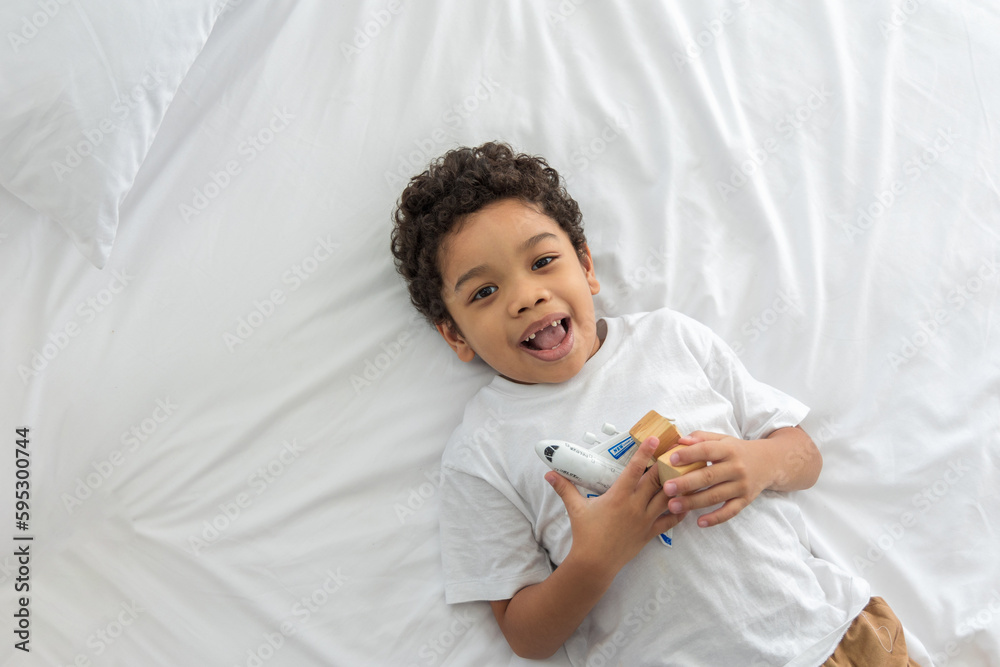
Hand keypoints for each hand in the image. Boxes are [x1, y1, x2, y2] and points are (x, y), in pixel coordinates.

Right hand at [545, 437, 686, 574]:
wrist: (595, 563)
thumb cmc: (585, 534)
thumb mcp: (575, 508)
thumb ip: (564, 488)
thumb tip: (549, 474)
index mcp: (618, 496)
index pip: (634, 470)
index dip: (644, 452)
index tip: (653, 439)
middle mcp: (635, 506)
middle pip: (656, 480)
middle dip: (665, 464)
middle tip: (673, 451)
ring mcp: (645, 520)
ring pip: (667, 498)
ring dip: (675, 484)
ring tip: (684, 472)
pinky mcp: (650, 533)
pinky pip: (670, 520)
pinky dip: (679, 510)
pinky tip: (686, 502)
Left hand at [661, 431, 772, 527]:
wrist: (770, 463)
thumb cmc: (737, 450)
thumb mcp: (722, 439)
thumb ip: (701, 438)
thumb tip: (679, 441)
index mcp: (729, 449)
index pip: (707, 450)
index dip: (689, 455)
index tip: (671, 459)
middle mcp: (737, 468)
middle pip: (709, 476)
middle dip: (686, 483)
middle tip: (667, 488)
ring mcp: (742, 486)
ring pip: (715, 496)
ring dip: (693, 502)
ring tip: (673, 506)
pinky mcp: (745, 500)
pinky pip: (730, 512)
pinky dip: (715, 518)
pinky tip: (699, 522)